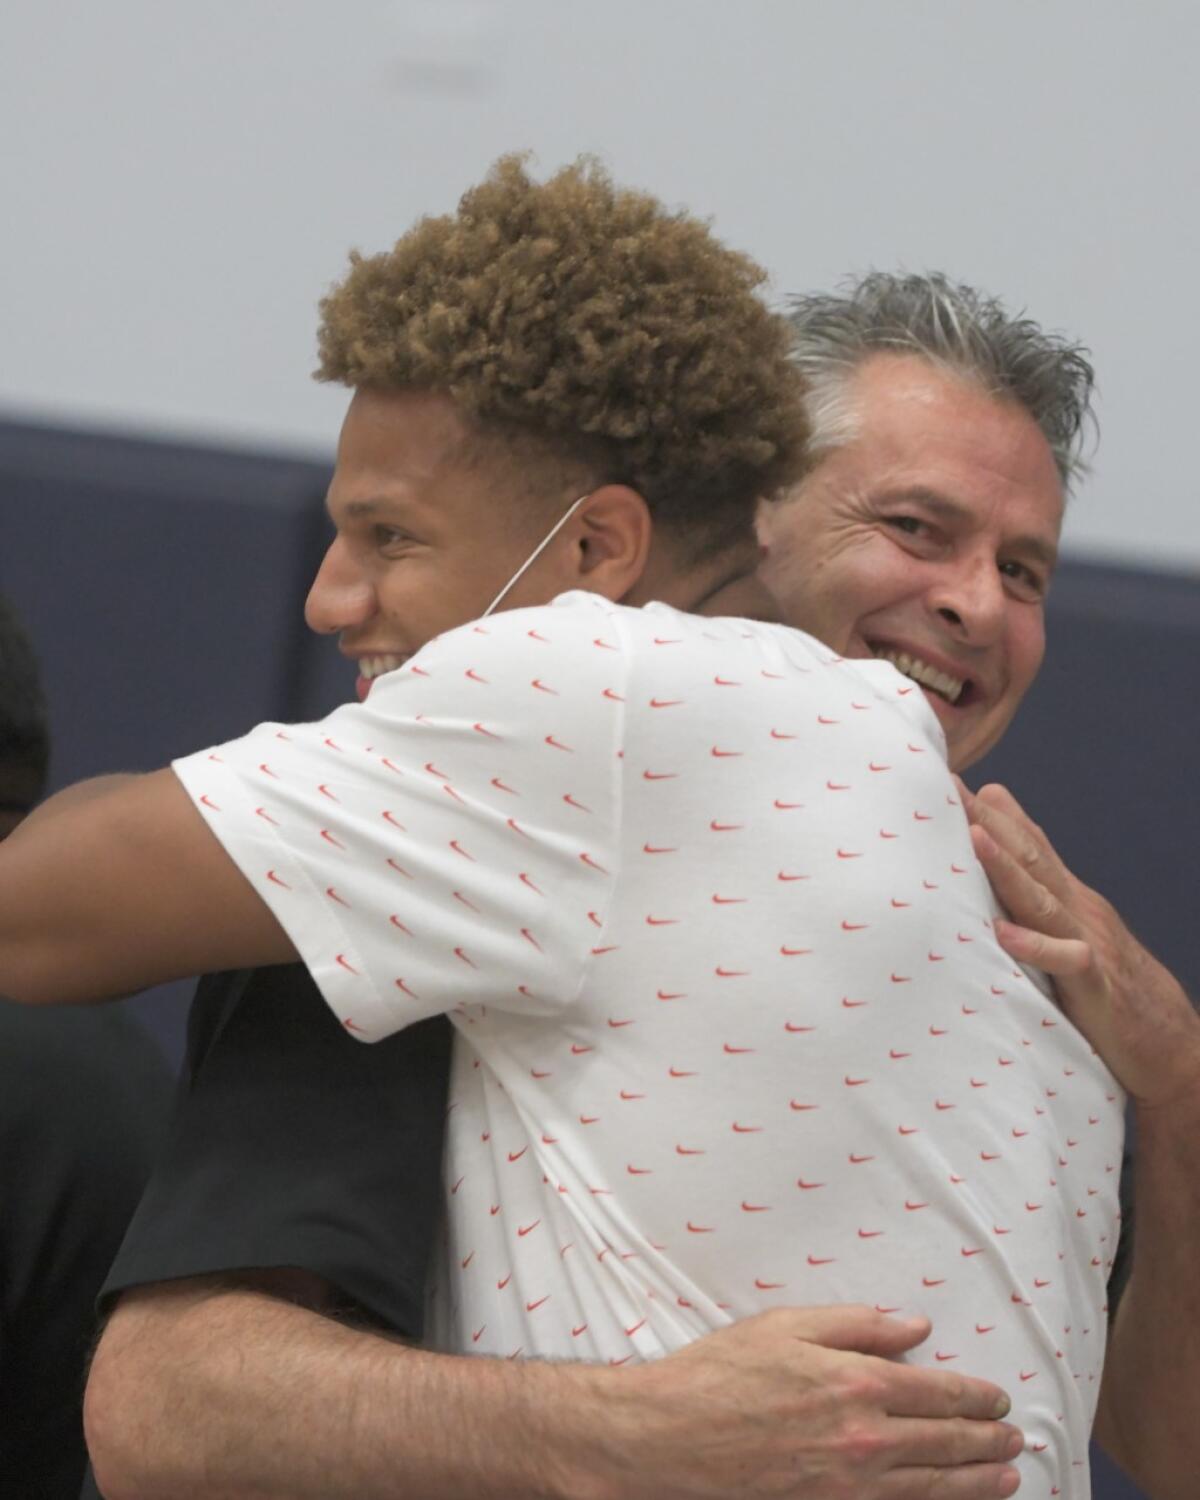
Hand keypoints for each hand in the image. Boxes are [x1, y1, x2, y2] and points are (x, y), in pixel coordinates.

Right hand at [598, 1305, 1022, 1498]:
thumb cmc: (722, 1371)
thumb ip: (858, 1324)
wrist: (673, 1435)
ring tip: (1006, 1477)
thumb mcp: (787, 1325)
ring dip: (976, 1483)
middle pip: (946, 1443)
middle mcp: (863, 1437)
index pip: (938, 1392)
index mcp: (855, 1381)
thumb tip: (916, 1327)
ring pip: (933, 1487)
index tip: (998, 1398)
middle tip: (1015, 1439)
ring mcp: (850, 1483)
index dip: (976, 1397)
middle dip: (987, 1442)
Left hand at [961, 780, 1199, 1107]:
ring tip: (973, 835)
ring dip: (1007, 867)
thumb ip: (1037, 889)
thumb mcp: (1069, 930)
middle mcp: (1078, 911)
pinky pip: (1066, 962)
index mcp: (1067, 898)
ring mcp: (1089, 945)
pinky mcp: (1097, 989)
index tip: (947, 775)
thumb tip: (997, 842)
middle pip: (1029, 857)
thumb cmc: (1107, 985)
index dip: (989, 810)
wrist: (1172, 1044)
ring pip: (1043, 900)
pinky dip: (1035, 947)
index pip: (1026, 844)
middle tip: (948, 784)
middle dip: (988, 819)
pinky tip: (1003, 933)